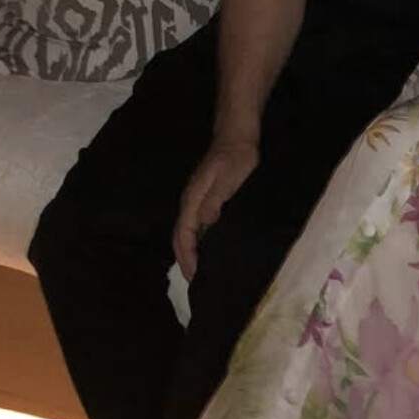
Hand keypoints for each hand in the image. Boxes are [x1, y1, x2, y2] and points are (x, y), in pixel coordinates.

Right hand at [173, 137, 259, 281]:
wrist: (237, 136)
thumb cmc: (235, 159)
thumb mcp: (226, 182)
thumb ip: (213, 204)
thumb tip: (202, 228)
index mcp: (192, 202)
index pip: (183, 236)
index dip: (187, 258)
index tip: (194, 278)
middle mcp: (190, 203)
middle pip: (180, 237)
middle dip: (185, 260)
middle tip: (196, 282)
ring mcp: (197, 200)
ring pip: (187, 232)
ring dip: (190, 252)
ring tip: (200, 270)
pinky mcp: (206, 198)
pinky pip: (197, 225)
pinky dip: (198, 240)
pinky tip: (209, 247)